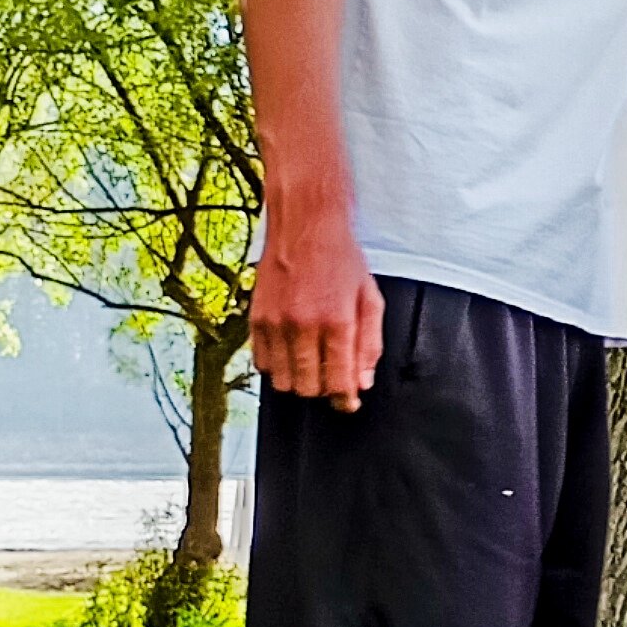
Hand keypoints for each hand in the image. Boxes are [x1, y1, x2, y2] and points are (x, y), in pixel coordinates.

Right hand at [250, 206, 384, 409]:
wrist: (305, 224)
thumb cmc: (341, 258)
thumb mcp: (370, 298)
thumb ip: (369, 344)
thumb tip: (362, 383)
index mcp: (337, 321)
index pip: (338, 382)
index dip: (345, 400)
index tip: (348, 402)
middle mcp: (303, 325)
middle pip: (308, 388)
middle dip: (322, 390)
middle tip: (330, 377)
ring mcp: (276, 323)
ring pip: (282, 381)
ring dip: (298, 381)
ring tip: (311, 364)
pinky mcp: (256, 318)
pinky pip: (261, 363)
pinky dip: (276, 366)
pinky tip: (291, 352)